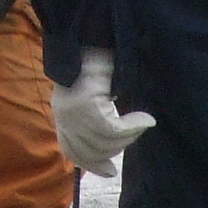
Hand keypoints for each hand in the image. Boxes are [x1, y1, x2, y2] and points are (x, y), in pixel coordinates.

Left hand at [51, 56, 152, 176]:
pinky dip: (133, 127)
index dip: (92, 164)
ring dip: (130, 136)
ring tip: (143, 122)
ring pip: (106, 142)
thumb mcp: (93, 93)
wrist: (94, 35)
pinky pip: (114, 129)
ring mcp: (74, 112)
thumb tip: (112, 144)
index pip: (72, 151)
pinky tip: (146, 119)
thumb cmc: (99, 60)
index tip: (110, 172)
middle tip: (136, 132)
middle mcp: (63, 115)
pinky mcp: (88, 105)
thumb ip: (96, 116)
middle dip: (116, 149)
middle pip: (91, 152)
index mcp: (61, 113)